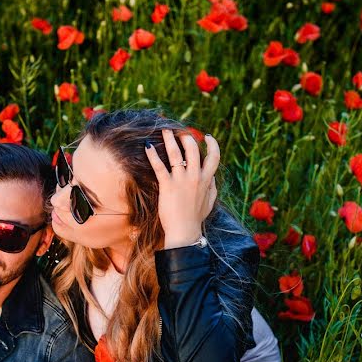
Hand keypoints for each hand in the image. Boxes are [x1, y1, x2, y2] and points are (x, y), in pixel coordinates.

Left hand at [145, 129, 219, 248]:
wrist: (184, 232)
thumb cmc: (196, 219)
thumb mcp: (210, 202)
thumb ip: (212, 188)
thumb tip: (213, 177)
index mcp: (207, 180)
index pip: (214, 157)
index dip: (212, 144)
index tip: (206, 137)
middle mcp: (195, 177)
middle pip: (194, 150)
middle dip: (187, 137)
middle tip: (180, 132)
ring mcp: (181, 181)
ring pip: (177, 154)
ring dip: (170, 140)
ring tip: (165, 130)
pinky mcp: (167, 186)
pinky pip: (159, 166)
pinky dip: (153, 155)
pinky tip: (147, 146)